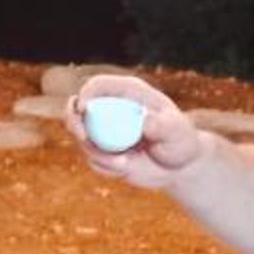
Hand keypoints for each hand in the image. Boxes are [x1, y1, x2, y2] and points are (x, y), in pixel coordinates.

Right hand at [64, 76, 214, 190]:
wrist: (179, 165)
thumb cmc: (181, 141)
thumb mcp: (177, 131)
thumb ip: (161, 125)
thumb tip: (144, 122)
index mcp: (127, 93)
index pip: (97, 85)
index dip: (85, 93)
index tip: (83, 109)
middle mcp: (111, 108)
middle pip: (77, 107)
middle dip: (73, 120)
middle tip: (83, 137)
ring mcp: (104, 130)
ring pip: (82, 138)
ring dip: (96, 154)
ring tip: (125, 164)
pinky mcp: (103, 151)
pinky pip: (92, 160)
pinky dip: (105, 167)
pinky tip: (127, 169)